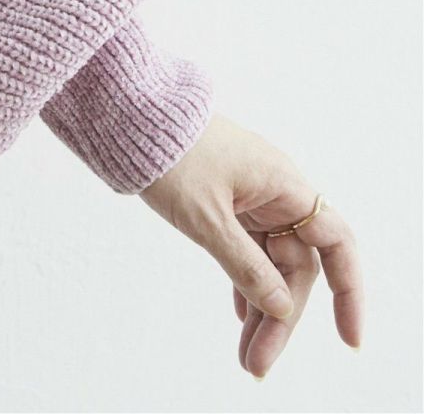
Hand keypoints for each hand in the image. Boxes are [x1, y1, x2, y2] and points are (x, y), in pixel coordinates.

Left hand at [138, 111, 362, 379]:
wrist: (129, 114)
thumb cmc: (170, 154)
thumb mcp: (207, 217)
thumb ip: (246, 264)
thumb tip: (281, 308)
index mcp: (284, 185)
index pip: (336, 244)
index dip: (349, 292)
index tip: (348, 340)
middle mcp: (275, 191)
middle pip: (296, 265)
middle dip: (281, 317)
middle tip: (257, 364)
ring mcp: (250, 196)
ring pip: (269, 262)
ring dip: (259, 307)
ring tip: (247, 357)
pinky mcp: (225, 200)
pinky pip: (246, 248)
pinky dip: (243, 281)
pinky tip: (238, 315)